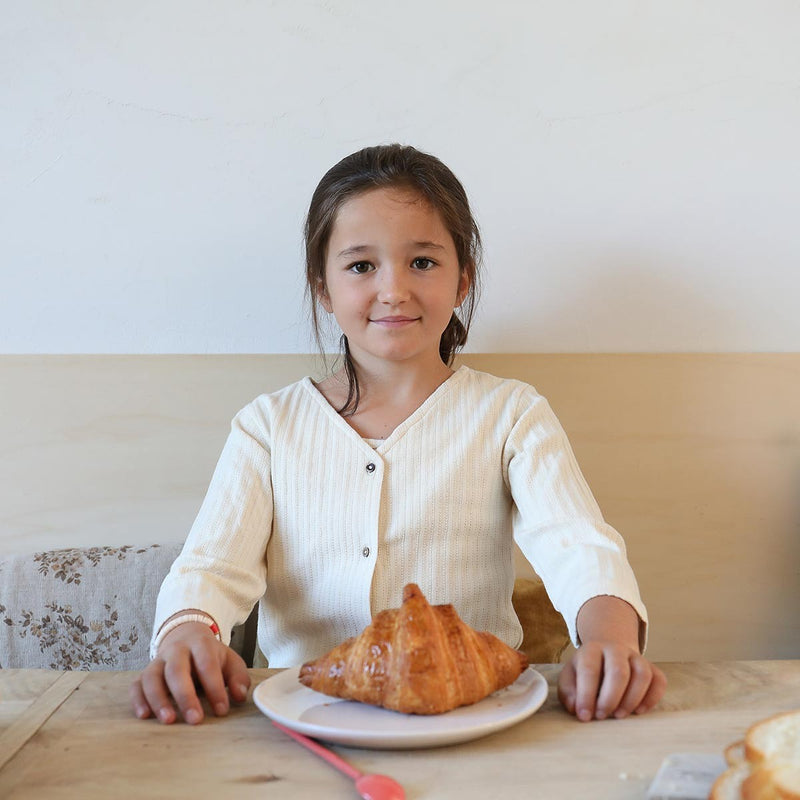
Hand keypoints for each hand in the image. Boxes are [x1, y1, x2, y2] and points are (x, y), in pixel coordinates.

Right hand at [130, 622, 250, 724]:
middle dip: (185, 696)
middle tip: (195, 720)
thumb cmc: (210, 656)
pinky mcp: (143, 674)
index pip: (207, 664)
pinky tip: (144, 716)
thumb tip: (239, 696)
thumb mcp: (229, 660)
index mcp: (200, 644)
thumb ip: (238, 677)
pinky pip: (135, 685)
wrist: (186, 637)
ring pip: (152, 677)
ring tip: (169, 720)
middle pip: (176, 670)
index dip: (214, 687)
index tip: (222, 710)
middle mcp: (176, 650)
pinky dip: (137, 700)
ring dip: (159, 699)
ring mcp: (157, 661)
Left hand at [557, 640, 666, 720]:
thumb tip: (576, 709)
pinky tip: (639, 711)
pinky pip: (659, 681)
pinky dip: (652, 699)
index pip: (589, 670)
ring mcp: (636, 657)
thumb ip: (568, 693)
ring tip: (619, 716)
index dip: (586, 695)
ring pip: (642, 675)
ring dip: (632, 700)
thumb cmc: (586, 673)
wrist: (607, 654)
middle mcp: (616, 649)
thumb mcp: (570, 677)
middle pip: (619, 672)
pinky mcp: (652, 668)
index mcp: (592, 650)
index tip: (584, 716)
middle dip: (610, 698)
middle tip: (602, 716)